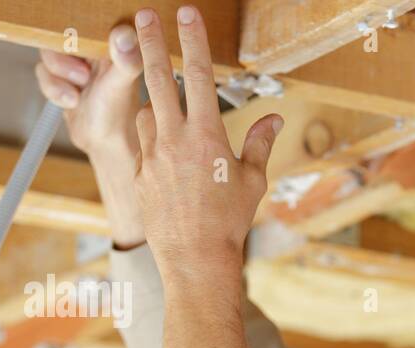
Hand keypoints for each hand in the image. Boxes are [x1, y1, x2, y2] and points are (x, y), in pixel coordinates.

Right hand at [35, 25, 143, 156]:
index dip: (75, 31)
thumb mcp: (122, 83)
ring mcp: (76, 63)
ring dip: (59, 74)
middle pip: (61, 34)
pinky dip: (53, 88)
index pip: (85, 21)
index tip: (80, 52)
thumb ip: (126, 59)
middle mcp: (93, 50)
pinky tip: (71, 101)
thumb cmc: (120, 115)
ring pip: (49, 53)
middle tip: (83, 77)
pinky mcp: (62, 78)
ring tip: (79, 92)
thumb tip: (125, 34)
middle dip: (64, 58)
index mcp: (111, 43)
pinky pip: (43, 72)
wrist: (105, 143)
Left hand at [132, 6, 281, 277]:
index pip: (197, 76)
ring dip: (154, 101)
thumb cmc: (229, 221)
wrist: (194, 257)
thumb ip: (260, 145)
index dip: (192, 41)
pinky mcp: (140, 171)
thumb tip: (274, 120)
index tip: (185, 15)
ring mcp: (152, 154)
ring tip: (166, 104)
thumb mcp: (252, 181)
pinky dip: (151, 134)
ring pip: (147, 110)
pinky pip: (143, 141)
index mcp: (207, 136)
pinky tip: (163, 145)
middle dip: (149, 43)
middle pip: (156, 78)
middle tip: (143, 16)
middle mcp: (174, 139)